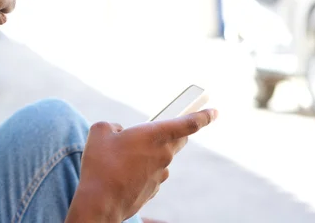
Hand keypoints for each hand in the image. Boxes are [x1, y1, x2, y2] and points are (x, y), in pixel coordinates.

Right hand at [66, 109, 217, 221]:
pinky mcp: (153, 189)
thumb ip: (112, 126)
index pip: (189, 123)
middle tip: (164, 128)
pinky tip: (122, 172)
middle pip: (178, 140)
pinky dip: (142, 170)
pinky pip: (152, 174)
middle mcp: (163, 155)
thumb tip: (118, 132)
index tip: (214, 111)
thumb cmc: (100, 164)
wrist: (100, 202)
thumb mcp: (100, 132)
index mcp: (155, 135)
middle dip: (175, 132)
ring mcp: (160, 175)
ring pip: (162, 157)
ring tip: (123, 155)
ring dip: (150, 153)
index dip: (204, 116)